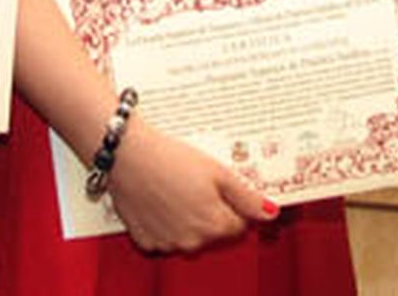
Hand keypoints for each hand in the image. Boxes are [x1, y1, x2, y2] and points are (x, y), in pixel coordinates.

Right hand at [106, 118, 276, 252]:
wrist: (127, 154)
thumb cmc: (171, 158)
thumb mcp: (218, 171)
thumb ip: (247, 196)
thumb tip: (270, 212)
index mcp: (214, 225)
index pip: (238, 225)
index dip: (233, 204)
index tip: (222, 187)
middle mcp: (192, 241)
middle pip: (213, 232)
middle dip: (211, 211)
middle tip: (198, 182)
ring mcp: (167, 243)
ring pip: (188, 236)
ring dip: (188, 218)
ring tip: (177, 186)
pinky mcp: (145, 239)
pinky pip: (163, 236)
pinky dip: (164, 223)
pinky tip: (160, 199)